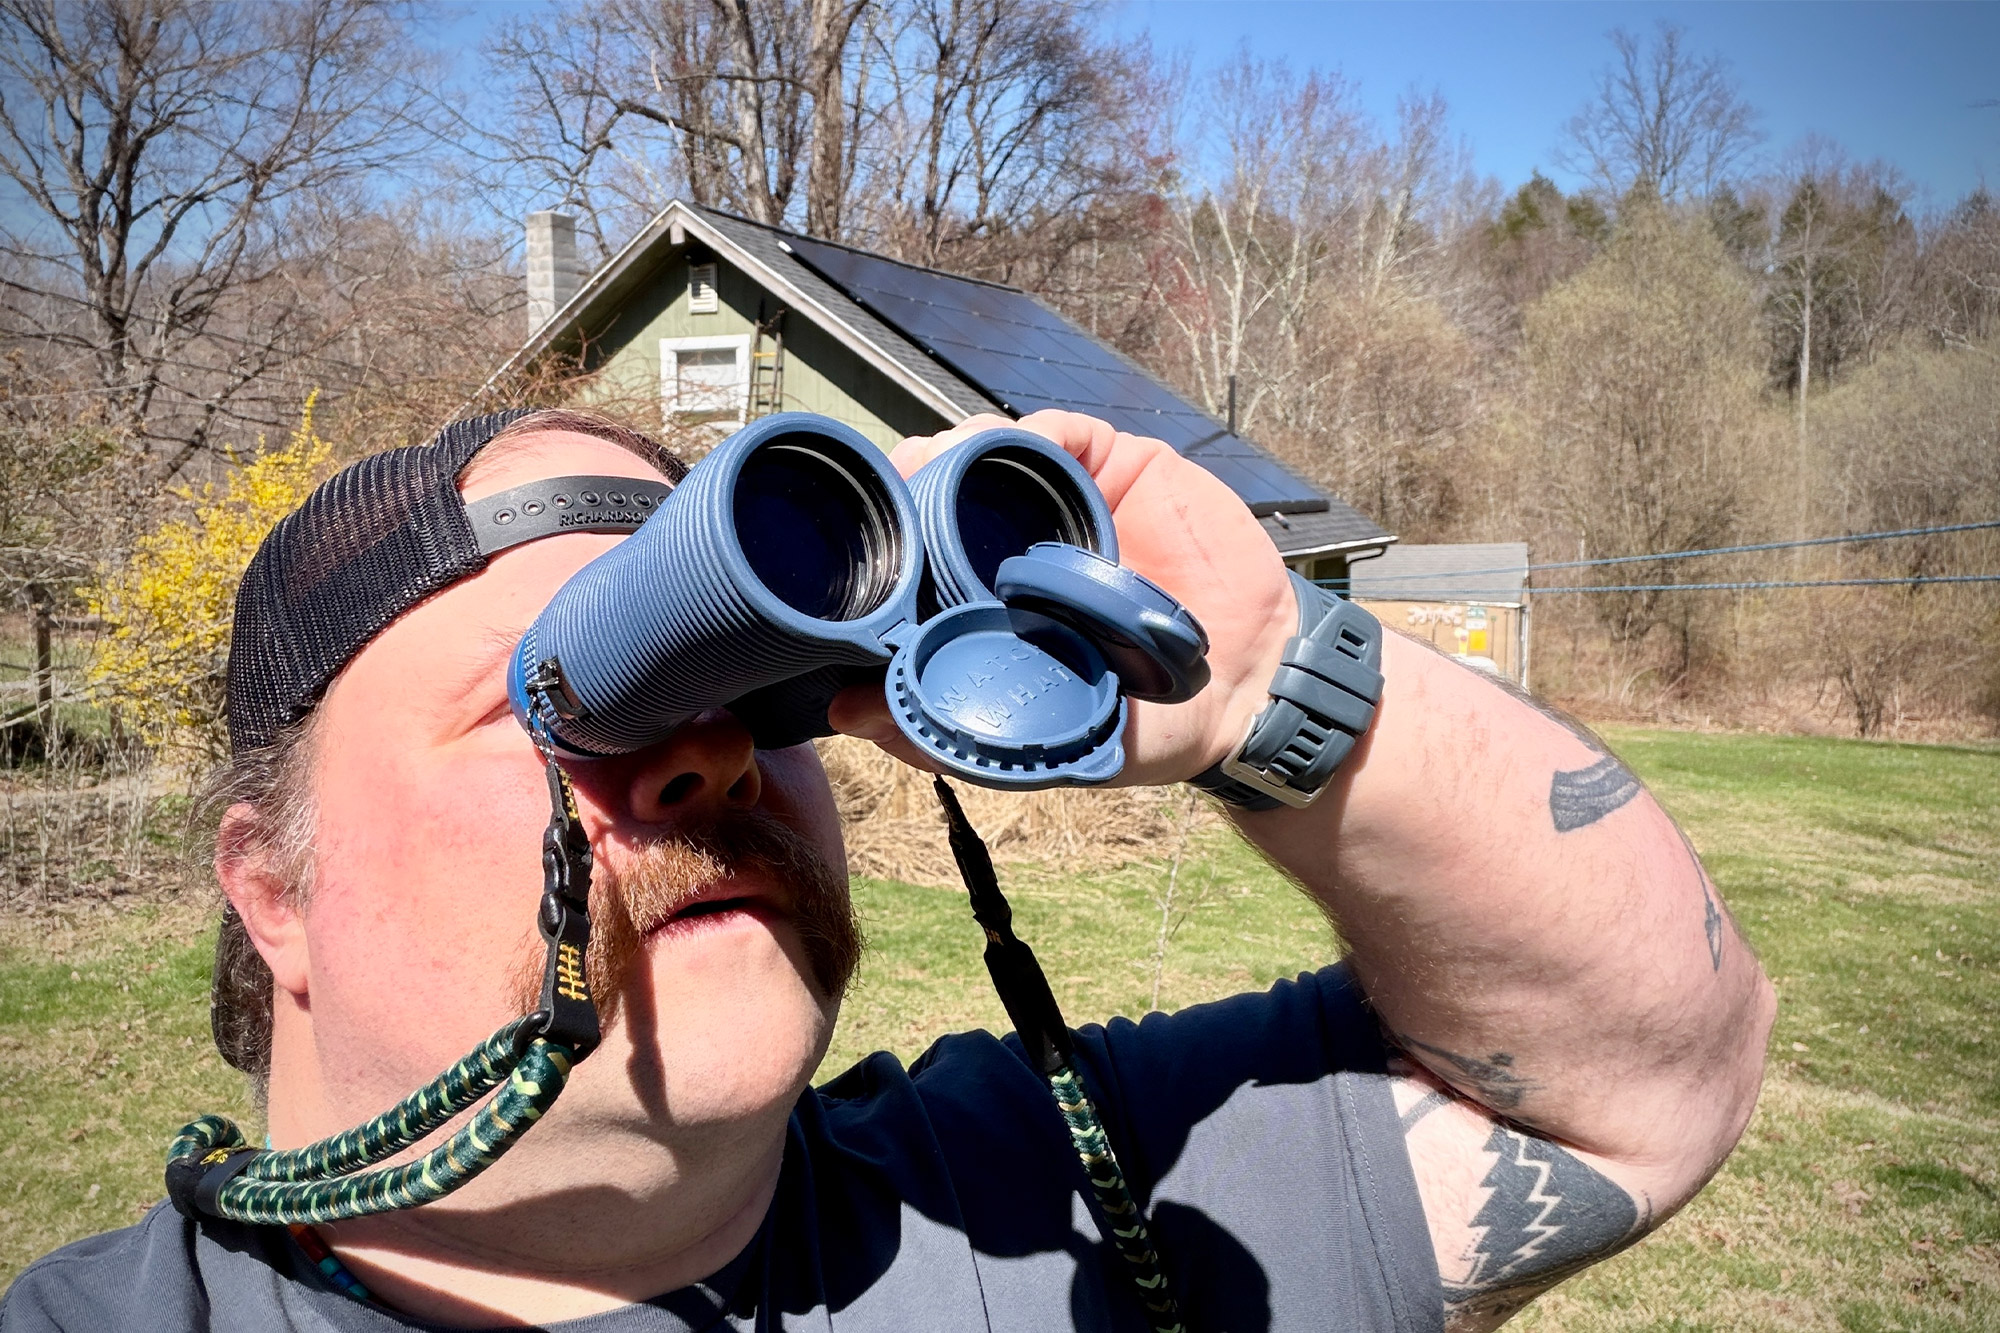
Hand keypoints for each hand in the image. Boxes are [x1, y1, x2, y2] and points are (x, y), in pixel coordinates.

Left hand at [825, 410, 1296, 787]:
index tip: (845, 541)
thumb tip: (847, 716)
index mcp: (985, 605)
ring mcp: (1068, 504)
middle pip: (938, 489)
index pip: (911, 556)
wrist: (1254, 690)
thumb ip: (951, 733)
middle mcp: (1016, 547)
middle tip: (883, 487)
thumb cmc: (1146, 722)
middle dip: (902, 478)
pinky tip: (1011, 447)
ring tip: (929, 461)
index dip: (876, 539)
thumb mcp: (1044, 741)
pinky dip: (1031, 432)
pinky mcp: (1120, 470)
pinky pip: (1064, 433)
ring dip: (952, 447)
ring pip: (989, 451)